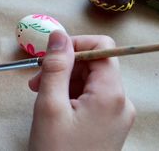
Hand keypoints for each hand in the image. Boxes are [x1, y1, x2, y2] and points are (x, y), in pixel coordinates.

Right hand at [28, 31, 135, 149]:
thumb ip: (56, 66)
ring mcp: (116, 114)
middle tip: (38, 80)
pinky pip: (91, 97)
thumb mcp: (49, 105)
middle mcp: (121, 102)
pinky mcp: (109, 124)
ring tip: (42, 95)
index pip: (102, 47)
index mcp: (111, 94)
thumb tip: (58, 34)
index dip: (74, 45)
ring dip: (64, 80)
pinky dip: (70, 95)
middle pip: (95, 64)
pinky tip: (54, 106)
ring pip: (90, 80)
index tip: (51, 56)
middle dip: (64, 66)